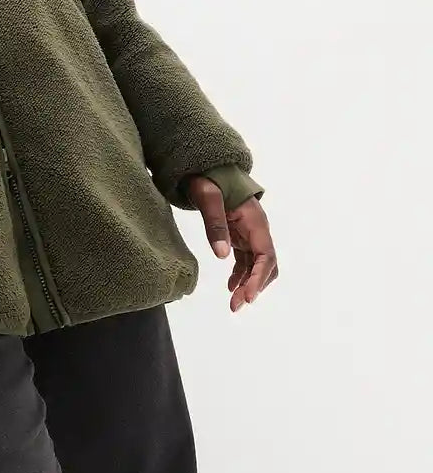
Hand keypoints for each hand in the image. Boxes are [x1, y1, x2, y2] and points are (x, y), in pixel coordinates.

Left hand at [185, 175, 278, 311]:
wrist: (206, 167)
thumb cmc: (207, 179)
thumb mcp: (208, 198)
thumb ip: (215, 224)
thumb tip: (222, 256)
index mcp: (255, 221)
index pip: (266, 255)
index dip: (260, 278)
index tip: (249, 296)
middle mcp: (257, 229)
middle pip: (266, 264)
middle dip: (255, 286)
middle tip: (236, 305)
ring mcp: (249, 233)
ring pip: (256, 265)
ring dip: (248, 284)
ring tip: (233, 304)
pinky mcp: (240, 235)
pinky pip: (246, 260)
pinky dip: (241, 275)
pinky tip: (230, 287)